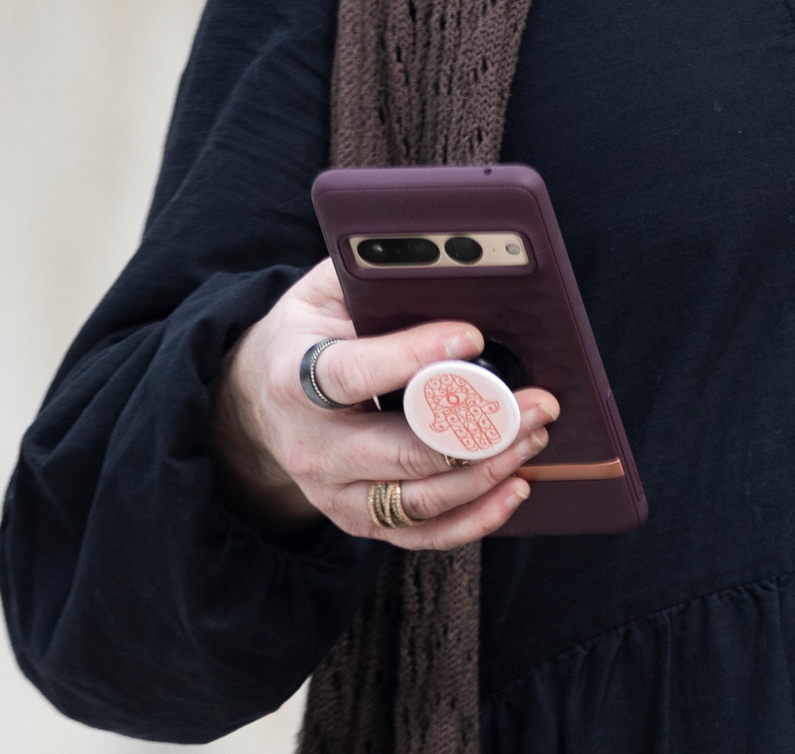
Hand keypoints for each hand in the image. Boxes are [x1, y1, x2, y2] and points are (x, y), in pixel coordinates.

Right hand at [210, 260, 559, 549]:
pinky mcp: (357, 519)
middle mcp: (312, 446)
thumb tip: (440, 261)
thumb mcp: (323, 292)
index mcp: (295, 378)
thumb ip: (370, 274)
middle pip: (398, 451)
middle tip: (533, 404)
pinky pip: (420, 533)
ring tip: (533, 437)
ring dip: (486, 472)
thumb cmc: (309, 334)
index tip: (472, 338)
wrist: (261, 402)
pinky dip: (474, 518)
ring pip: (417, 499)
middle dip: (477, 430)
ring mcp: (333, 492)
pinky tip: (514, 488)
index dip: (412, 356)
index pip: (353, 373)